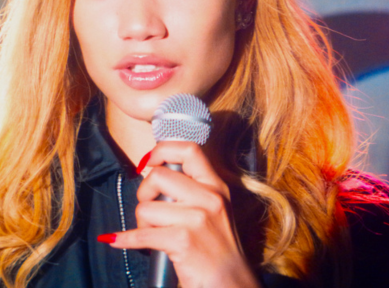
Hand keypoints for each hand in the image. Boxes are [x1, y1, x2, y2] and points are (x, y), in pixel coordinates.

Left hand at [103, 141, 260, 287]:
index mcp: (216, 186)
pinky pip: (141, 235)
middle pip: (158, 176)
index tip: (150, 162)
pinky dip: (126, 239)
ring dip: (141, 224)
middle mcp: (210, 198)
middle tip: (150, 210)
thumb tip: (155, 171)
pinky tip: (119, 241)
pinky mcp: (183, 241)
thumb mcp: (215, 209)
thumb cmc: (218, 247)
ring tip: (154, 234)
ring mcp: (198, 219)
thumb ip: (193, 189)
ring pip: (146, 207)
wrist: (231, 282)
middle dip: (144, 193)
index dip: (162, 150)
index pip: (189, 150)